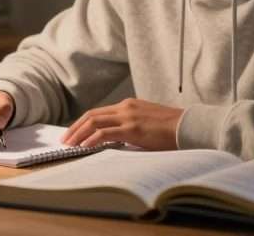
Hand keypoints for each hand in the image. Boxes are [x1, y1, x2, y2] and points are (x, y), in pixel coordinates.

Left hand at [61, 98, 182, 149]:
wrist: (189, 126)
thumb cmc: (172, 128)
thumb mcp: (147, 122)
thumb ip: (131, 126)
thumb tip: (117, 139)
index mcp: (129, 105)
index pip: (98, 112)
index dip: (82, 123)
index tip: (73, 133)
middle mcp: (125, 107)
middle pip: (91, 115)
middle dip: (75, 128)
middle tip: (64, 140)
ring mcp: (128, 117)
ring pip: (94, 122)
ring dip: (78, 134)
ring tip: (69, 145)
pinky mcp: (132, 129)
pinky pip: (104, 134)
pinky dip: (91, 140)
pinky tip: (83, 148)